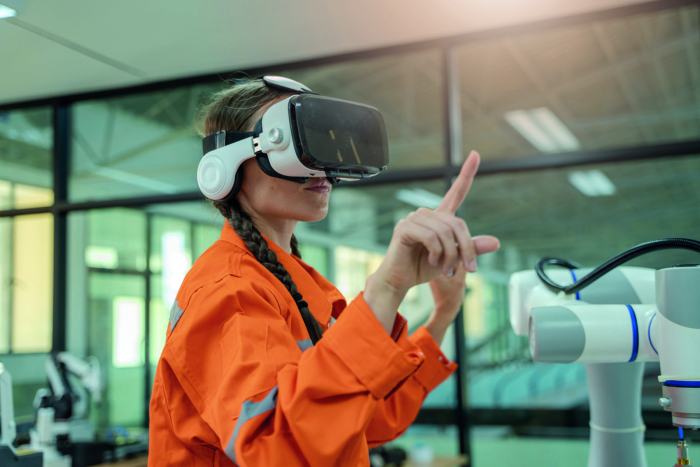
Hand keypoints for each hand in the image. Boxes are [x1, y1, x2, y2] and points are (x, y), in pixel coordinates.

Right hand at [364, 151, 498, 333]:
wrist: (402, 280)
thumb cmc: (424, 267)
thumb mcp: (454, 259)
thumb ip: (472, 248)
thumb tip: (496, 242)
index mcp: (440, 218)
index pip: (456, 192)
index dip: (467, 174)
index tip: (475, 154)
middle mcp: (427, 214)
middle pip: (458, 224)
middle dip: (467, 248)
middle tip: (468, 269)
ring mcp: (414, 219)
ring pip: (446, 232)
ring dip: (451, 255)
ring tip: (446, 269)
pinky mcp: (404, 228)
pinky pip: (431, 237)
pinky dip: (437, 253)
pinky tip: (433, 261)